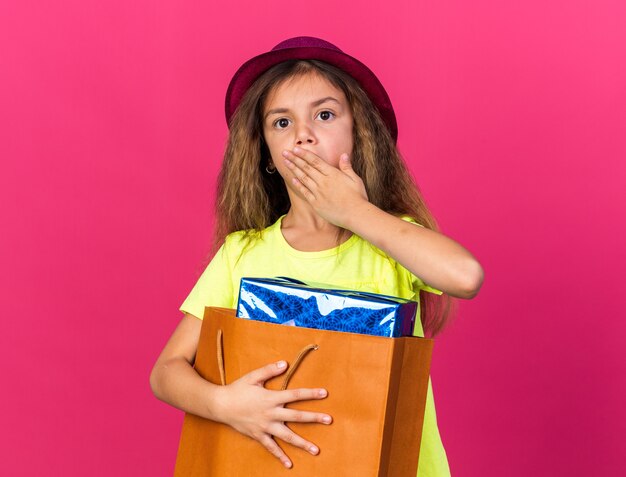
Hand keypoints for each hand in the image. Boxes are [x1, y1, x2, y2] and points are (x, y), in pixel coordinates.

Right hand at [216, 360, 331, 468]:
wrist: (220, 405)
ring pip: (287, 436)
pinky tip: (290, 464)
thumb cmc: (238, 389)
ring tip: (316, 450)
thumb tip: (285, 364)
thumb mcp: (253, 377)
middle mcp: (271, 414)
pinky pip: (271, 448)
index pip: (295, 395)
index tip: (324, 393)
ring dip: (302, 443)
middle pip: (296, 417)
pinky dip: (280, 456)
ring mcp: (265, 427)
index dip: (310, 394)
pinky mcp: (259, 436)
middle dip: (314, 418)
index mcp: (271, 398)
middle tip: (329, 420)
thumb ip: (269, 370)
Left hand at [282, 147, 368, 227]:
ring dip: (293, 169)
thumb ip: (347, 167)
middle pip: (306, 168)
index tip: (295, 149)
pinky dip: (298, 185)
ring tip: (285, 163)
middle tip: (285, 152)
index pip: (315, 161)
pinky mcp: (316, 203)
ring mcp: (318, 193)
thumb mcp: (355, 179)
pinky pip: (305, 192)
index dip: (304, 154)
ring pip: (303, 178)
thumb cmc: (358, 197)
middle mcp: (323, 182)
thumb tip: (344, 155)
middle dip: (294, 159)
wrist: (355, 214)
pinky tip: (293, 179)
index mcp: (332, 174)